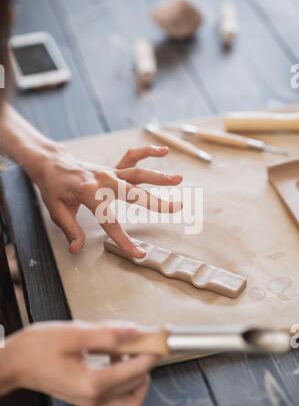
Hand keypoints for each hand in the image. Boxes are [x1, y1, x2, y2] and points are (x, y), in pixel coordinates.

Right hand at [3, 322, 157, 405]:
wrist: (15, 363)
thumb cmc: (37, 348)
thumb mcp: (73, 334)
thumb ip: (107, 333)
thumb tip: (134, 330)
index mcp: (93, 383)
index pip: (137, 369)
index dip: (152, 351)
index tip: (160, 336)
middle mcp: (95, 397)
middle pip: (139, 386)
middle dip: (146, 361)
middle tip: (144, 339)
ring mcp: (91, 400)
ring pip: (130, 395)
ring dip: (136, 372)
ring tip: (127, 348)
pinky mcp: (87, 396)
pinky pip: (116, 392)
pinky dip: (123, 374)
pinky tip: (113, 354)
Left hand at [33, 144, 182, 256]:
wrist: (51, 163)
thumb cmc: (53, 188)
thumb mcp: (56, 210)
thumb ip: (70, 229)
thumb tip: (77, 249)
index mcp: (89, 193)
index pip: (110, 221)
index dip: (124, 240)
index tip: (138, 253)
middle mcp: (103, 180)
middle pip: (133, 193)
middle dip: (155, 202)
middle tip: (175, 208)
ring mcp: (109, 171)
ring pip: (137, 173)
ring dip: (158, 176)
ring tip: (179, 178)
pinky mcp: (112, 168)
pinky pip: (132, 157)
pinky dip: (147, 152)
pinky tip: (163, 151)